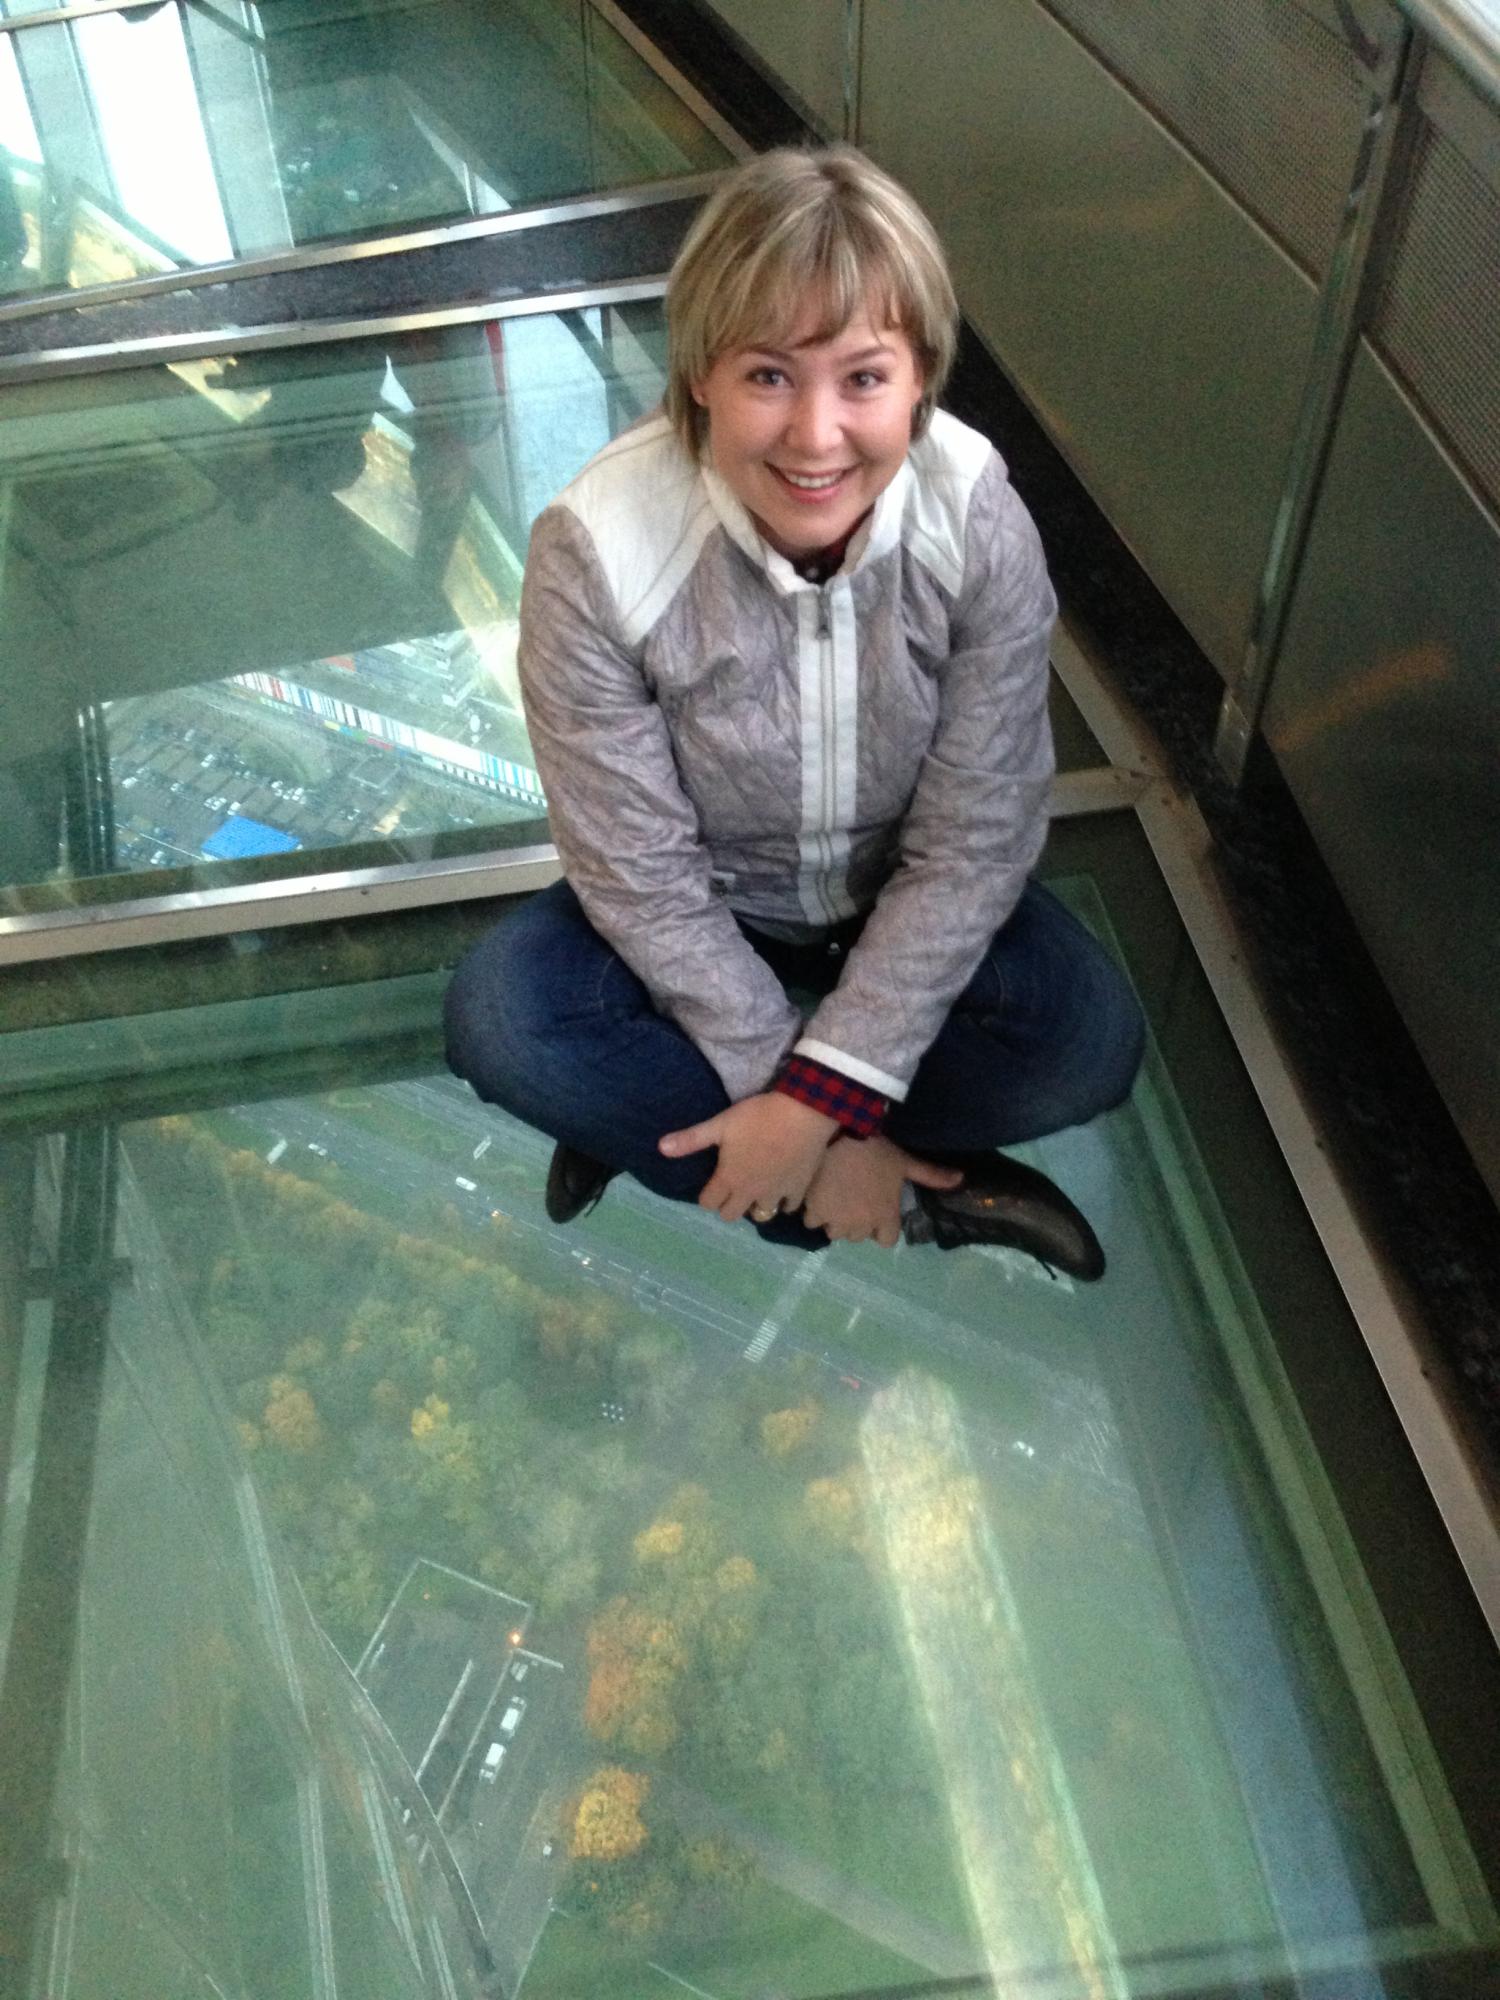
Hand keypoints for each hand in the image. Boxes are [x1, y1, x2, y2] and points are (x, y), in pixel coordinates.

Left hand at [659, 1093, 835, 1222]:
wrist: (802, 1113)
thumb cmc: (757, 1117)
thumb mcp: (720, 1124)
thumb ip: (691, 1140)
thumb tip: (660, 1148)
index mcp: (729, 1179)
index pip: (708, 1203)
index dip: (706, 1195)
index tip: (710, 1184)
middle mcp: (750, 1192)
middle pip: (730, 1215)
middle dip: (727, 1205)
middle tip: (731, 1187)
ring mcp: (776, 1193)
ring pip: (761, 1214)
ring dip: (755, 1205)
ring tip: (756, 1190)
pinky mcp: (798, 1189)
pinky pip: (789, 1207)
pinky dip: (783, 1202)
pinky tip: (782, 1188)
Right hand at [802, 1136, 961, 1247]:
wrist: (840, 1136)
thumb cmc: (877, 1149)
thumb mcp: (905, 1162)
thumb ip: (931, 1175)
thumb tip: (962, 1179)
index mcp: (885, 1217)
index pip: (887, 1241)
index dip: (882, 1227)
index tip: (876, 1209)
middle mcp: (862, 1227)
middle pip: (859, 1236)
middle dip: (856, 1221)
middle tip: (854, 1198)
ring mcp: (836, 1222)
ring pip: (835, 1232)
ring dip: (834, 1218)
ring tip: (834, 1196)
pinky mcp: (814, 1213)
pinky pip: (812, 1222)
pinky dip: (813, 1211)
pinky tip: (817, 1193)